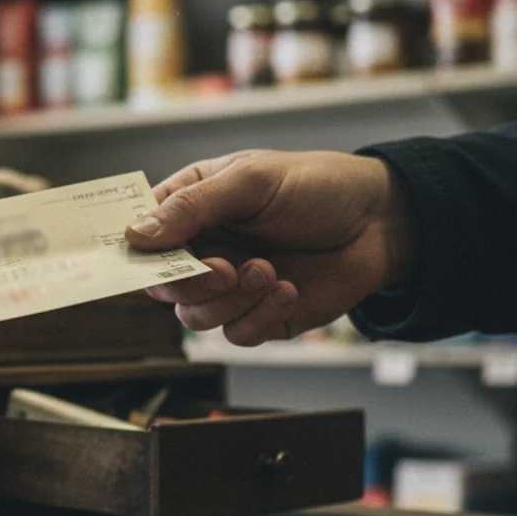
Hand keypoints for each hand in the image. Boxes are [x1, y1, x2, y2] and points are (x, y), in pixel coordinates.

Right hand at [124, 150, 416, 346]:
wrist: (384, 221)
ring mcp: (229, 286)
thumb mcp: (251, 181)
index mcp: (191, 208)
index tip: (138, 258)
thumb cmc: (317, 186)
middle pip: (161, 285)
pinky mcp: (260, 315)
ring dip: (229, 300)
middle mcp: (204, 249)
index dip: (132, 250)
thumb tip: (135, 235)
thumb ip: (192, 207)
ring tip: (268, 272)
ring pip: (194, 317)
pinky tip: (287, 289)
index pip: (141, 234)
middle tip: (224, 270)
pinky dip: (258, 317)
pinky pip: (236, 334)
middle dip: (190, 284)